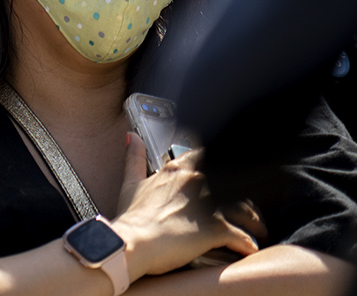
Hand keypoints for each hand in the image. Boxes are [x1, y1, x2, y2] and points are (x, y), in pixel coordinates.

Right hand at [111, 133, 258, 279]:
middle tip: (246, 210)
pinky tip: (248, 248)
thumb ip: (134, 156)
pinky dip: (248, 244)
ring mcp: (208, 205)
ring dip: (254, 222)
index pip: (208, 158)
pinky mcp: (215, 230)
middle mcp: (196, 182)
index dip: (220, 166)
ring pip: (246, 209)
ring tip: (255, 231)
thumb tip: (131, 136)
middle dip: (244, 197)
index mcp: (177, 170)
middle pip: (235, 184)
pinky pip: (243, 237)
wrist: (131, 243)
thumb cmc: (131, 218)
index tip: (226, 179)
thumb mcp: (130, 182)